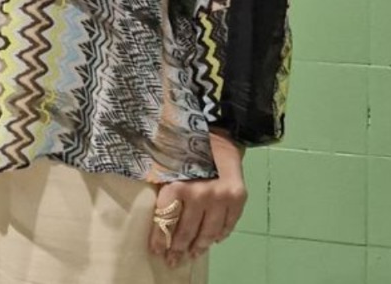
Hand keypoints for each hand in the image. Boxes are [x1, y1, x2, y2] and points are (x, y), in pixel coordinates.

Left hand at [149, 130, 246, 267]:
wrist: (218, 129)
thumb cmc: (184, 145)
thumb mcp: (166, 163)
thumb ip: (161, 186)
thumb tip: (152, 214)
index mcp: (178, 185)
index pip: (167, 220)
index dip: (160, 237)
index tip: (156, 250)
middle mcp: (200, 194)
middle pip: (187, 230)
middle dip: (178, 248)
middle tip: (172, 261)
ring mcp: (221, 197)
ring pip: (209, 232)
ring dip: (199, 246)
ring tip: (191, 255)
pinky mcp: (238, 197)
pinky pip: (228, 223)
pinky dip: (220, 234)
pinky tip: (213, 240)